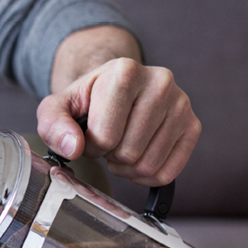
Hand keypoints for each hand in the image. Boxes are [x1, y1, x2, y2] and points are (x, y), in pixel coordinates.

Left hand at [37, 57, 200, 186]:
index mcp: (125, 71)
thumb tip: (73, 148)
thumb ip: (53, 125)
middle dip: (108, 155)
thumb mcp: (57, 108)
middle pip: (128, 152)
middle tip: (106, 140)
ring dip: (125, 167)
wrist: (116, 89)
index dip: (90, 145)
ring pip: (147, 165)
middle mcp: (160, 82)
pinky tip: (137, 157)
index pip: (105, 136)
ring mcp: (181, 104)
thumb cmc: (87, 100)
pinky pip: (168, 173)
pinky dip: (145, 176)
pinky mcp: (193, 126)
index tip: (89, 133)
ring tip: (120, 146)